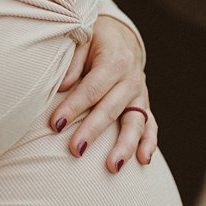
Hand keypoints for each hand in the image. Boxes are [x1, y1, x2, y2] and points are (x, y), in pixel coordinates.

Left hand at [49, 17, 156, 172]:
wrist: (120, 38)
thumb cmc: (92, 41)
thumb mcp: (81, 40)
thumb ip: (72, 62)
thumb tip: (63, 87)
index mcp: (114, 60)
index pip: (92, 88)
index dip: (74, 107)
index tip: (55, 124)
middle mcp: (130, 78)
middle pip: (111, 108)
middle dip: (93, 130)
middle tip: (76, 150)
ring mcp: (140, 94)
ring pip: (135, 122)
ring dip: (124, 145)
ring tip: (112, 167)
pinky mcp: (143, 105)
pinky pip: (150, 125)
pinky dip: (149, 143)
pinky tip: (144, 161)